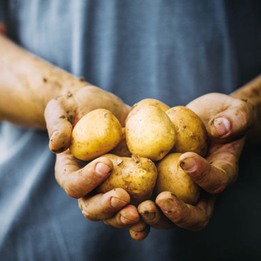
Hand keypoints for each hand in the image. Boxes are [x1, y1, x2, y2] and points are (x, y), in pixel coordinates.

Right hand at [45, 86, 139, 229]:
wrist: (103, 108)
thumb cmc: (79, 107)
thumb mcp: (63, 109)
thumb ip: (58, 124)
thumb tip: (56, 146)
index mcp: (71, 170)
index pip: (73, 185)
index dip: (87, 180)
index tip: (106, 164)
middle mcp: (90, 184)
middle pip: (92, 207)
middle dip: (107, 207)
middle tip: (123, 198)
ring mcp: (111, 184)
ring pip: (115, 211)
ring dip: (127, 217)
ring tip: (142, 213)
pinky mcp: (131, 181)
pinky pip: (137, 200)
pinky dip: (145, 209)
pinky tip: (157, 208)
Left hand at [133, 93, 255, 237]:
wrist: (203, 120)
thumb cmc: (220, 116)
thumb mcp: (234, 112)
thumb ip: (235, 119)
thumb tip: (220, 127)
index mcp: (221, 172)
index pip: (217, 182)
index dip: (203, 175)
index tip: (185, 159)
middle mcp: (201, 189)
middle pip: (195, 215)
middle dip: (177, 212)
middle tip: (160, 200)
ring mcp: (180, 190)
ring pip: (170, 217)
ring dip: (154, 216)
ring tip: (138, 207)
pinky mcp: (160, 184)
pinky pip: (150, 202)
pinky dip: (137, 210)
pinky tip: (121, 204)